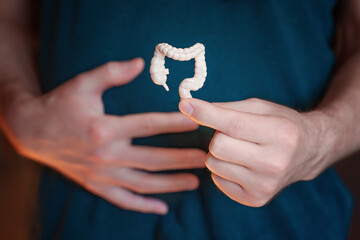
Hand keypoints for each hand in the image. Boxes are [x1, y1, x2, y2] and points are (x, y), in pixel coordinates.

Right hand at [2, 58, 205, 214]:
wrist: (33, 131)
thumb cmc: (61, 105)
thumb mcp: (83, 84)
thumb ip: (112, 73)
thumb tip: (140, 63)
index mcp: (104, 128)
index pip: (149, 125)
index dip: (175, 123)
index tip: (198, 123)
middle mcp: (105, 154)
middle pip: (153, 159)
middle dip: (182, 159)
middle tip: (207, 158)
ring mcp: (101, 174)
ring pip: (143, 183)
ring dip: (171, 184)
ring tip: (195, 182)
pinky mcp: (96, 185)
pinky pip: (123, 200)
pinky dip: (143, 205)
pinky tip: (162, 208)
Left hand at [179, 98, 333, 206]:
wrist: (308, 152)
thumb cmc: (281, 124)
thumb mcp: (260, 108)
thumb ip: (226, 108)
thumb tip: (189, 107)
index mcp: (280, 134)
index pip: (233, 125)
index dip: (206, 114)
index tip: (185, 104)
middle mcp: (275, 163)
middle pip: (218, 146)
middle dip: (218, 136)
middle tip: (234, 134)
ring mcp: (266, 185)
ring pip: (214, 164)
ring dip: (219, 154)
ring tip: (240, 149)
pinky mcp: (256, 199)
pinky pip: (217, 180)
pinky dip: (223, 169)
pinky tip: (241, 164)